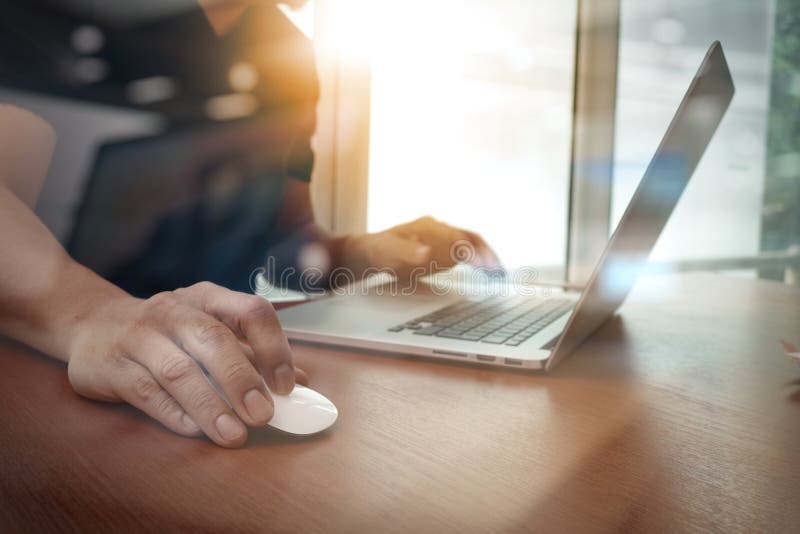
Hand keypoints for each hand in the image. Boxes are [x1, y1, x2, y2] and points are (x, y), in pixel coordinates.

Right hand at [66, 281, 304, 447]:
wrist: (90, 324)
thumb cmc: (166, 333)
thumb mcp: (210, 332)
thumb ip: (253, 355)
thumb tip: (303, 383)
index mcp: (208, 298)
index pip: (251, 311)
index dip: (274, 348)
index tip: (287, 386)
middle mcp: (175, 310)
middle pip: (214, 339)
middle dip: (242, 378)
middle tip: (263, 415)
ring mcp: (140, 335)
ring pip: (179, 369)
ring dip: (210, 405)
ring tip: (234, 435)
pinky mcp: (112, 364)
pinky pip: (146, 390)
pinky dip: (174, 412)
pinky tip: (195, 430)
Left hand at [341, 216, 500, 280]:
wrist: (360, 252)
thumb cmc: (374, 254)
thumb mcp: (387, 255)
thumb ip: (406, 254)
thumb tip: (426, 254)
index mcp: (428, 228)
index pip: (460, 240)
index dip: (477, 254)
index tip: (490, 268)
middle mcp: (435, 227)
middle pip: (468, 238)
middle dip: (486, 254)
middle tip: (500, 272)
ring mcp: (435, 233)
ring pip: (466, 241)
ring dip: (482, 255)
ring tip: (495, 271)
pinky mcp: (434, 243)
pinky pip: (459, 246)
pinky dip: (472, 256)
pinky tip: (475, 267)